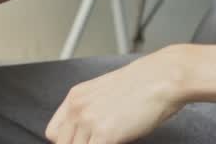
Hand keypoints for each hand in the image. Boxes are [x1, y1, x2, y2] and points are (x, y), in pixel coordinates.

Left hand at [44, 49, 186, 143]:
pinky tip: (118, 143)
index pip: (53, 132)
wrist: (162, 78)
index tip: (80, 142)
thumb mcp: (105, 92)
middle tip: (98, 142)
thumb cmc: (143, 84)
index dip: (67, 142)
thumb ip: (92, 110)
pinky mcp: (105, 135)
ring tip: (110, 141)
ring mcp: (89, 122)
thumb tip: (89, 132)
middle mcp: (77, 108)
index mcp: (75, 97)